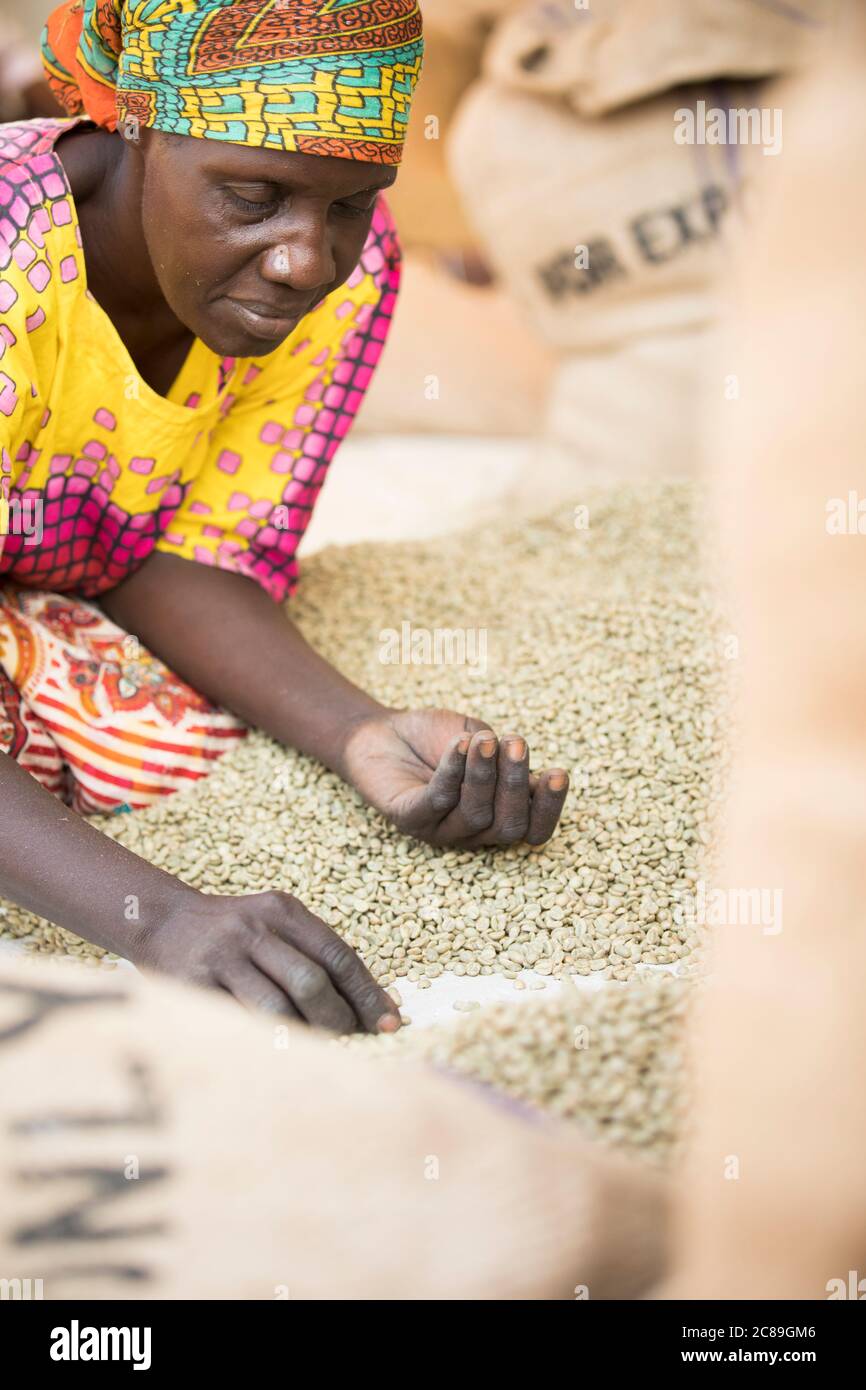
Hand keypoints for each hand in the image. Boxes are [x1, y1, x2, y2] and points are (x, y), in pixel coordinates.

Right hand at [143, 889, 400, 1034]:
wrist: (163, 921)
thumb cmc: (236, 933)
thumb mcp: (276, 925)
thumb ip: (316, 955)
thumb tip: (377, 1004)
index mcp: (282, 911)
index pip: (338, 955)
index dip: (368, 994)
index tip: (391, 1023)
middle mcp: (253, 929)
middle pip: (310, 982)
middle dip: (338, 1019)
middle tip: (352, 1040)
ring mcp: (222, 957)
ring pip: (275, 1008)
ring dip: (304, 1036)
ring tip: (319, 1050)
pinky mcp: (194, 984)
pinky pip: (239, 1021)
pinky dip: (265, 1041)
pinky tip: (281, 1053)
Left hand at [342, 708, 568, 847]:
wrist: (382, 731)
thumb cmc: (437, 737)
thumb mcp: (480, 739)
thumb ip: (503, 753)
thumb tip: (523, 761)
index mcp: (498, 814)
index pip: (533, 828)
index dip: (549, 808)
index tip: (559, 773)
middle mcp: (472, 830)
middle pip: (507, 826)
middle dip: (516, 784)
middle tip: (516, 744)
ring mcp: (440, 829)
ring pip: (474, 814)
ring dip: (483, 773)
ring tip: (484, 739)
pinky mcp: (408, 818)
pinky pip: (436, 801)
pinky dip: (452, 772)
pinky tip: (459, 745)